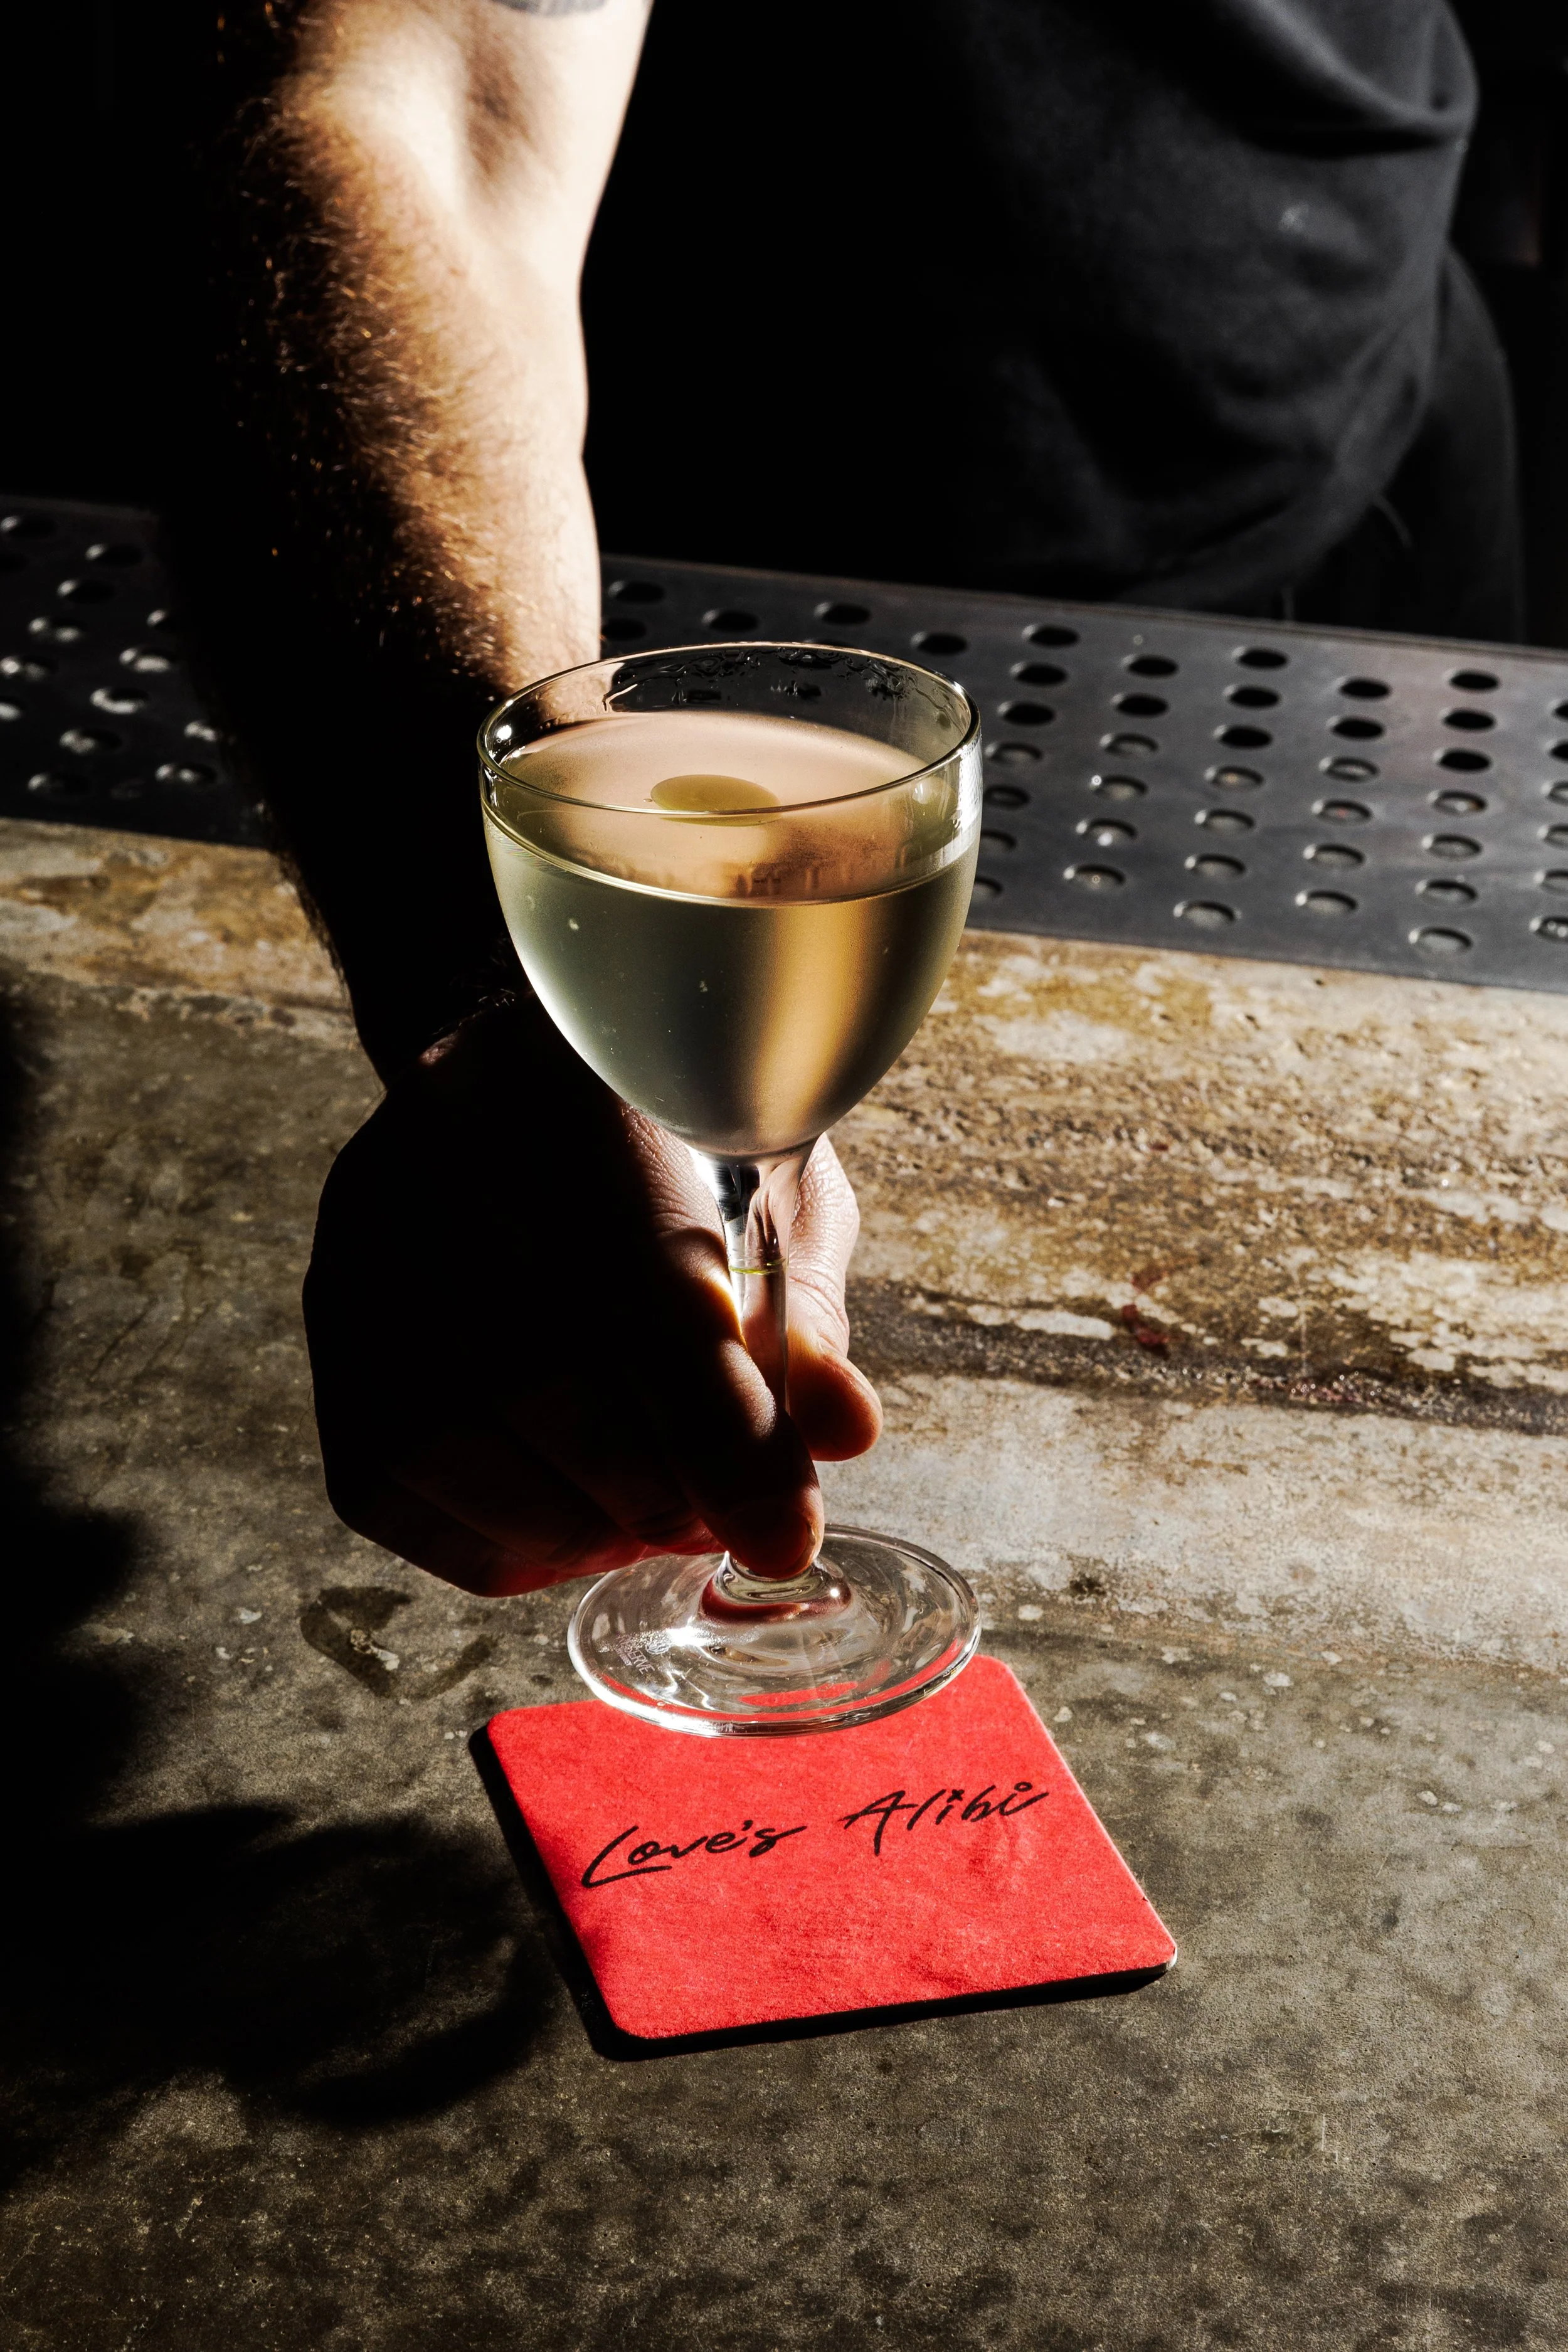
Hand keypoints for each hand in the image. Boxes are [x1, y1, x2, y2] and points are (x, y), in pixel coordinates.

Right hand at [303, 1001, 882, 1595]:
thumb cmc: (674, 1148)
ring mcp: (366, 1237)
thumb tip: (843, 1431)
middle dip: (651, 1489)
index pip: (649, 1291)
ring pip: (445, 1438)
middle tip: (718, 1517)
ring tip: (647, 1512)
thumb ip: (800, 1319)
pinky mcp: (325, 1318)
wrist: (526, 1072)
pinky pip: (386, 1480)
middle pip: (540, 1379)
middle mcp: (450, 1155)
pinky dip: (495, 1532)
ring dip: (573, 1520)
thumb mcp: (776, 1202)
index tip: (784, 1533)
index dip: (723, 1434)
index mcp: (597, 1099)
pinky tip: (568, 1512)